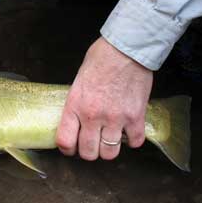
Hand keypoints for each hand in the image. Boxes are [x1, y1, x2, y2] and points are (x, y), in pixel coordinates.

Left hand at [56, 37, 152, 159]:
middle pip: (89, 153)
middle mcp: (93, 116)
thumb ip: (76, 105)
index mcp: (75, 106)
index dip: (67, 149)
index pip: (65, 142)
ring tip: (109, 139)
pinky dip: (132, 140)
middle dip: (89, 152)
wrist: (125, 49)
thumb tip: (76, 121)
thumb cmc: (100, 60)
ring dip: (109, 149)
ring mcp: (116, 118)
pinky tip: (128, 131)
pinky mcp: (136, 116)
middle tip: (92, 144)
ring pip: (110, 153)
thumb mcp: (77, 83)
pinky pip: (135, 142)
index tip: (71, 147)